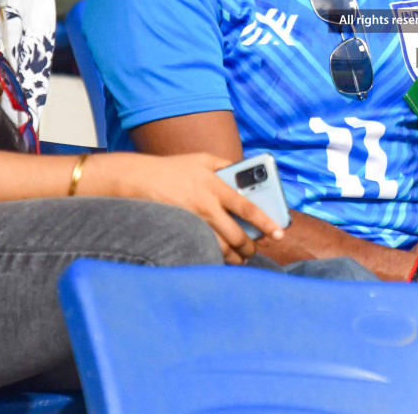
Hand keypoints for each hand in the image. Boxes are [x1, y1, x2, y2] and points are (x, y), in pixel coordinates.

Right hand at [89, 152, 282, 262]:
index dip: (266, 223)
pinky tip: (218, 258)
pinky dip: (214, 257)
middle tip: (254, 250)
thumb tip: (245, 172)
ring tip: (240, 258)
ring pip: (221, 249)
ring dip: (234, 257)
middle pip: (236, 236)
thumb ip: (226, 164)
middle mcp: (206, 207)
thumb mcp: (203, 159)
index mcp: (215, 186)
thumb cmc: (173, 168)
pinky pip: (202, 251)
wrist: (138, 180)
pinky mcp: (180, 233)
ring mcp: (192, 223)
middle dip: (249, 248)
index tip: (279, 233)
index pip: (248, 208)